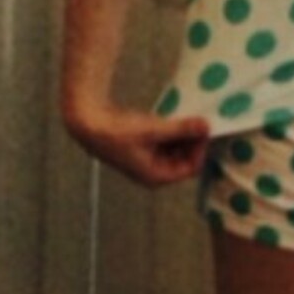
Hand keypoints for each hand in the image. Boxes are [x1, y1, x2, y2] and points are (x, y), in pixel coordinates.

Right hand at [63, 102, 210, 186]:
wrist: (87, 123)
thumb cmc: (117, 131)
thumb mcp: (154, 130)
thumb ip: (182, 129)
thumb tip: (206, 126)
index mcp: (156, 176)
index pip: (190, 168)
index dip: (200, 149)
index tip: (204, 128)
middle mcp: (152, 172)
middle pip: (183, 159)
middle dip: (192, 141)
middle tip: (199, 121)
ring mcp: (146, 161)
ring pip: (174, 150)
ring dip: (182, 136)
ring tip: (187, 117)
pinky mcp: (141, 148)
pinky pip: (164, 143)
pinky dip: (170, 132)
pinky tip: (172, 117)